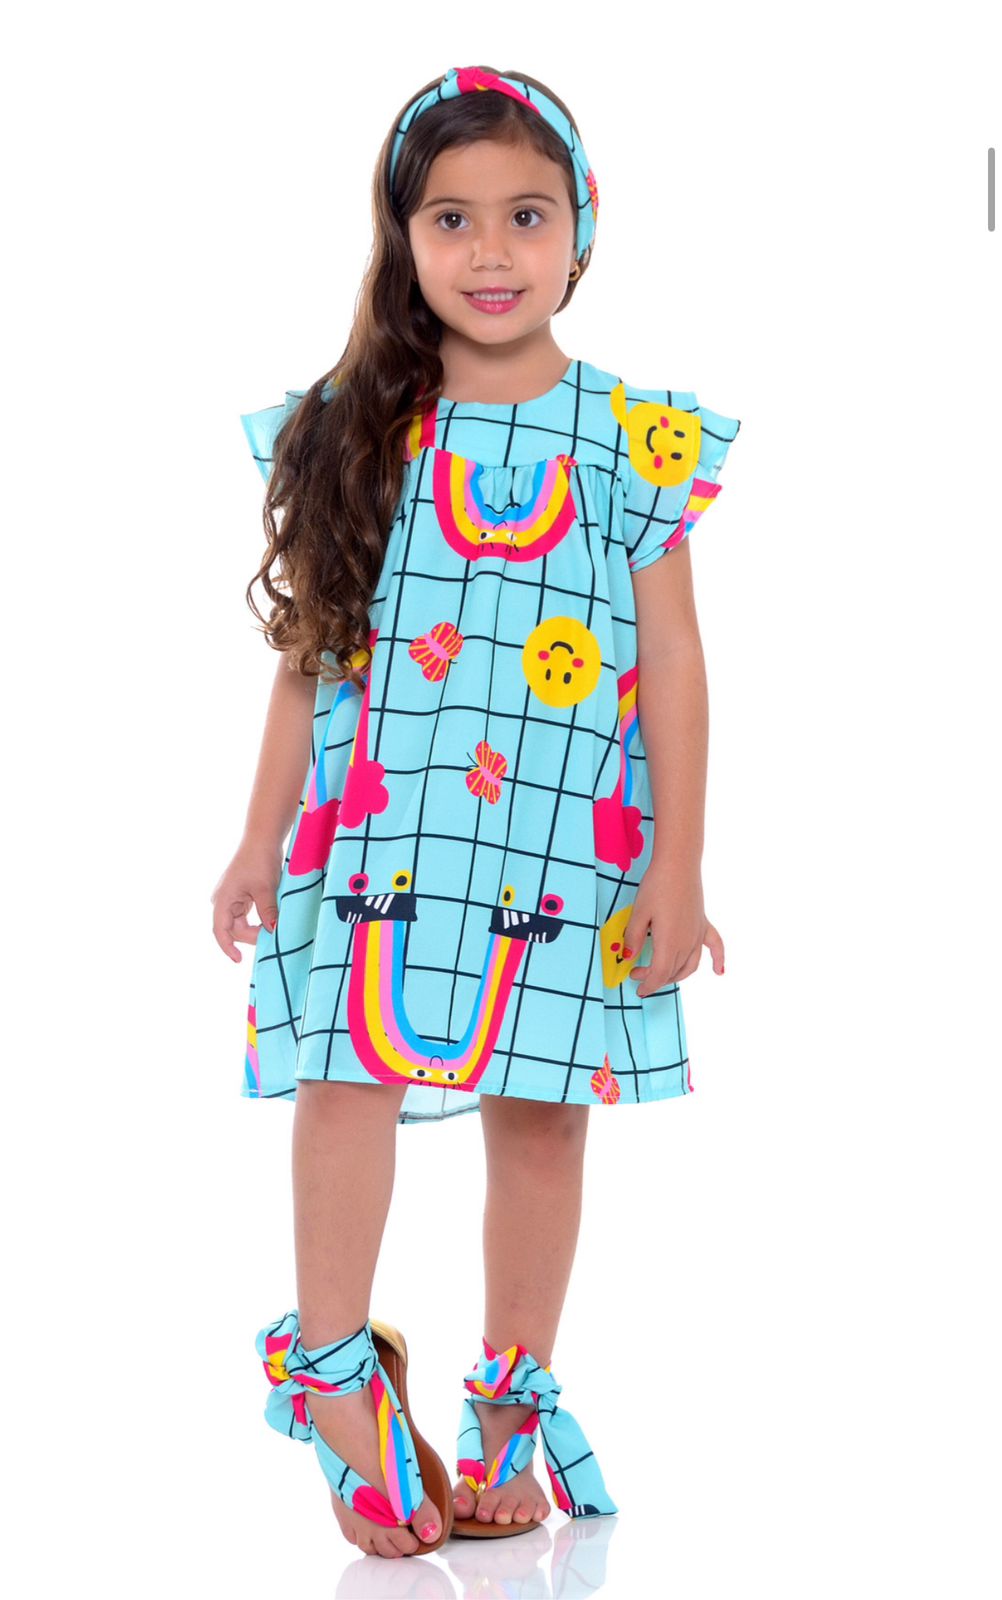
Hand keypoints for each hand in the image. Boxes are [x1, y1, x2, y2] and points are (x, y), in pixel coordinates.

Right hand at [210, 837, 284, 962]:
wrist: (262, 840)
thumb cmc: (261, 861)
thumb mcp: (266, 889)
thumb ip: (267, 912)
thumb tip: (272, 931)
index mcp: (223, 899)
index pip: (220, 930)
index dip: (228, 947)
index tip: (239, 960)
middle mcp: (222, 900)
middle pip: (232, 929)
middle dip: (250, 936)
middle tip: (271, 938)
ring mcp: (230, 898)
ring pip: (240, 923)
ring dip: (254, 929)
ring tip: (272, 931)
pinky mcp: (240, 895)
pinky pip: (245, 915)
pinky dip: (256, 921)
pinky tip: (269, 923)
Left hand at [623, 858, 724, 997]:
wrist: (678, 864)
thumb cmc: (657, 886)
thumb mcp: (638, 913)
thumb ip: (633, 938)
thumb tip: (628, 957)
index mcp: (669, 943)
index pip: (659, 974)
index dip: (648, 985)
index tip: (638, 988)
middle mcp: (687, 943)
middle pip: (672, 971)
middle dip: (655, 978)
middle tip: (638, 973)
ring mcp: (697, 934)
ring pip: (690, 965)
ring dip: (676, 975)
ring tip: (662, 974)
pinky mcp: (704, 924)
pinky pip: (715, 946)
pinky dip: (718, 960)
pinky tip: (719, 972)